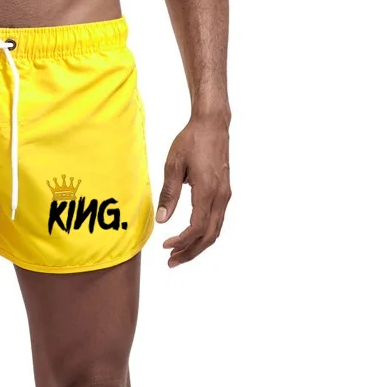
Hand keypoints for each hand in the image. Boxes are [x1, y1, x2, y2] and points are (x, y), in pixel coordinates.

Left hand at [156, 115, 230, 266]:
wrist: (212, 125)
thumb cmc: (191, 141)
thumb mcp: (173, 165)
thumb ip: (169, 194)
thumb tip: (162, 220)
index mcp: (208, 191)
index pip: (197, 228)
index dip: (182, 241)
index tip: (165, 247)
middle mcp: (221, 196)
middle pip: (209, 236)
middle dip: (191, 251)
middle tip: (171, 261)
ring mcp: (225, 195)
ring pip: (215, 230)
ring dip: (198, 245)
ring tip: (179, 253)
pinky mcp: (224, 191)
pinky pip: (217, 220)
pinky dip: (205, 233)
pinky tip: (191, 235)